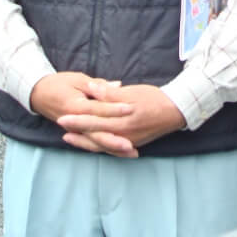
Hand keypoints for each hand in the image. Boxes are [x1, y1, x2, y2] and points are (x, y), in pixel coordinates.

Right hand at [30, 72, 136, 155]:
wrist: (38, 93)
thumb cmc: (59, 83)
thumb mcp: (77, 79)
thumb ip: (98, 85)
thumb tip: (118, 86)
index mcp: (75, 106)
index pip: (98, 109)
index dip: (114, 109)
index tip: (130, 109)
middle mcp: (74, 123)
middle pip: (97, 133)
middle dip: (115, 140)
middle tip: (131, 145)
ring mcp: (75, 130)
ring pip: (96, 142)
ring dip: (113, 148)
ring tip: (131, 152)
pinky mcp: (77, 133)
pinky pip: (92, 143)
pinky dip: (106, 148)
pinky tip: (120, 152)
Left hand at [56, 82, 186, 157]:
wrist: (176, 111)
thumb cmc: (154, 98)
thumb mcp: (132, 93)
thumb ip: (110, 93)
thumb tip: (91, 88)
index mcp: (122, 119)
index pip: (95, 119)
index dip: (78, 118)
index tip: (63, 116)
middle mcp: (123, 134)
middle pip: (94, 134)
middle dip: (76, 131)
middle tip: (60, 126)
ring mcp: (128, 141)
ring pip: (101, 144)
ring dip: (84, 141)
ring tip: (70, 138)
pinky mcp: (132, 144)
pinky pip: (111, 148)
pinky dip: (99, 146)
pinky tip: (91, 145)